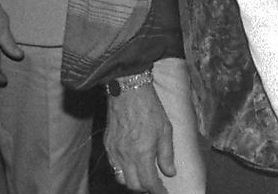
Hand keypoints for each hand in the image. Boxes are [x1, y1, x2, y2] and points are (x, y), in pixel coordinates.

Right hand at [104, 77, 176, 192]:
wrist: (128, 93)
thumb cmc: (150, 109)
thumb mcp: (166, 130)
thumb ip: (167, 154)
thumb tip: (170, 172)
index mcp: (142, 153)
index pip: (148, 182)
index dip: (157, 191)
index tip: (163, 193)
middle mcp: (125, 156)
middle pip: (133, 185)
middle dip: (145, 188)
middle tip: (156, 185)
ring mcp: (114, 152)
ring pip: (122, 179)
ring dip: (133, 182)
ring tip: (144, 177)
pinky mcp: (107, 146)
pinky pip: (114, 167)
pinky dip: (123, 172)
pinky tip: (132, 166)